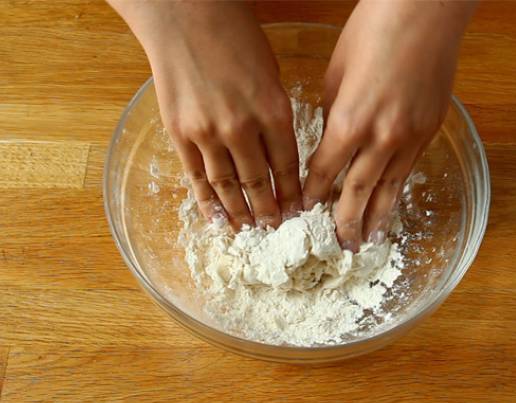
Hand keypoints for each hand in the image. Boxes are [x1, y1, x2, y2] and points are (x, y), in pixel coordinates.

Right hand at [109, 1, 301, 229]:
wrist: (184, 14)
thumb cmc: (234, 36)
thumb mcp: (270, 74)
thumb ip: (275, 116)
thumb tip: (276, 152)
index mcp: (274, 111)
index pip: (288, 167)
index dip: (293, 194)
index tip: (297, 212)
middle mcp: (243, 129)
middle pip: (259, 182)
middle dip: (269, 210)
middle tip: (275, 229)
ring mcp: (208, 134)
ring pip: (228, 186)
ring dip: (240, 212)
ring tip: (249, 230)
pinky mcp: (180, 134)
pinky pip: (196, 177)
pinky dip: (207, 202)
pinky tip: (216, 219)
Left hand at [303, 0, 474, 250]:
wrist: (425, 12)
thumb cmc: (372, 32)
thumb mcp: (336, 74)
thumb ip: (332, 115)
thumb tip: (332, 140)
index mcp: (348, 123)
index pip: (324, 172)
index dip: (313, 194)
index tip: (305, 211)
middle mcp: (380, 139)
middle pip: (357, 192)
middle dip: (346, 222)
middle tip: (340, 245)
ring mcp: (409, 138)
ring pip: (388, 189)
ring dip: (376, 217)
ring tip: (368, 240)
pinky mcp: (430, 131)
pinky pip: (408, 171)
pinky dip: (396, 192)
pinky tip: (391, 204)